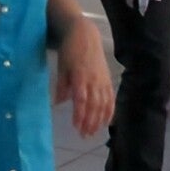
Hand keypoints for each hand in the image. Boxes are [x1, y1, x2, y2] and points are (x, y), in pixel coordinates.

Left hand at [54, 20, 113, 136]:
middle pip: (94, 105)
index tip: (76, 126)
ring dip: (99, 120)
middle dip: (89, 122)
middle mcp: (94, 80)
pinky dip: (110, 111)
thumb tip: (58, 102)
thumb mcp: (62, 66)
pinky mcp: (108, 80)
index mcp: (80, 76)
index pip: (81, 99)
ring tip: (93, 132)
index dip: (80, 114)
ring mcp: (103, 80)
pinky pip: (111, 98)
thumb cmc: (69, 50)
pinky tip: (107, 122)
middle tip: (84, 135)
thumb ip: (62, 85)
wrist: (85, 34)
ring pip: (104, 104)